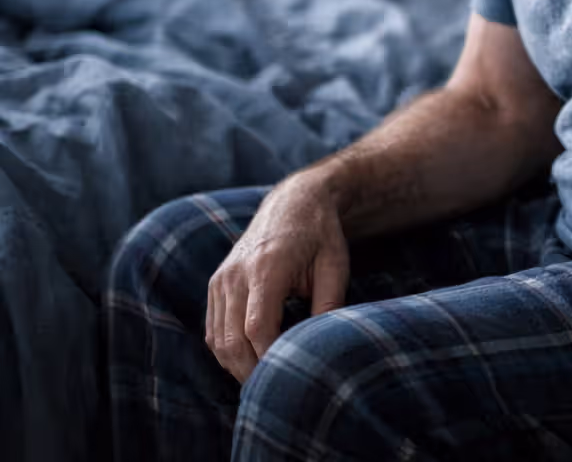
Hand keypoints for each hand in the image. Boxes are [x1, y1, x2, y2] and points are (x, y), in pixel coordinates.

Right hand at [206, 174, 349, 383]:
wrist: (294, 202)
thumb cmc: (321, 235)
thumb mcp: (335, 266)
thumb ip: (329, 305)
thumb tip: (324, 347)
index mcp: (267, 267)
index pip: (257, 326)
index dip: (268, 357)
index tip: (286, 376)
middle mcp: (236, 274)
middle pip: (232, 339)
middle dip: (251, 370)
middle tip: (275, 392)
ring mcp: (222, 279)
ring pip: (218, 338)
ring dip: (237, 365)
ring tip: (264, 381)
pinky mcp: (216, 283)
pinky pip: (213, 328)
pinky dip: (227, 350)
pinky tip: (250, 359)